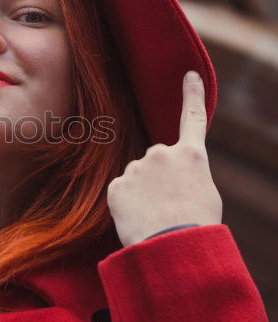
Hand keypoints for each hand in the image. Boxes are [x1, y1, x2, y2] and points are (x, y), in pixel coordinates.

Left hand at [106, 72, 222, 246]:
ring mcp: (136, 168)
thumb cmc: (196, 226)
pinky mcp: (116, 185)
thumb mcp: (205, 195)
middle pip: (156, 162)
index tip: (189, 75)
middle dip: (158, 180)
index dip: (192, 95)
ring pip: (136, 178)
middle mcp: (161, 153)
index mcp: (191, 155)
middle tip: (167, 207)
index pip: (192, 118)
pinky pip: (120, 193)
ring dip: (141, 195)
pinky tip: (138, 219)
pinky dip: (126, 207)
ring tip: (154, 217)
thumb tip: (175, 178)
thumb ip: (188, 175)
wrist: (172, 247)